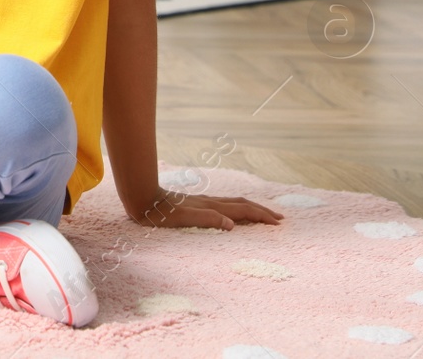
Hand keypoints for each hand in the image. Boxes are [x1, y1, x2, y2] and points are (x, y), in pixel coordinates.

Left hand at [130, 187, 284, 229]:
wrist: (143, 199)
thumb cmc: (161, 213)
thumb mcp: (183, 219)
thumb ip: (208, 219)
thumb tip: (232, 224)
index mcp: (211, 207)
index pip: (243, 210)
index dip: (261, 215)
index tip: (277, 223)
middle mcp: (211, 202)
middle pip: (242, 204)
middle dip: (262, 211)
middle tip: (279, 219)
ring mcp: (204, 201)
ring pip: (234, 202)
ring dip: (251, 208)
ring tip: (263, 214)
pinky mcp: (197, 203)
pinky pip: (225, 204)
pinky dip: (237, 208)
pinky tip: (234, 212)